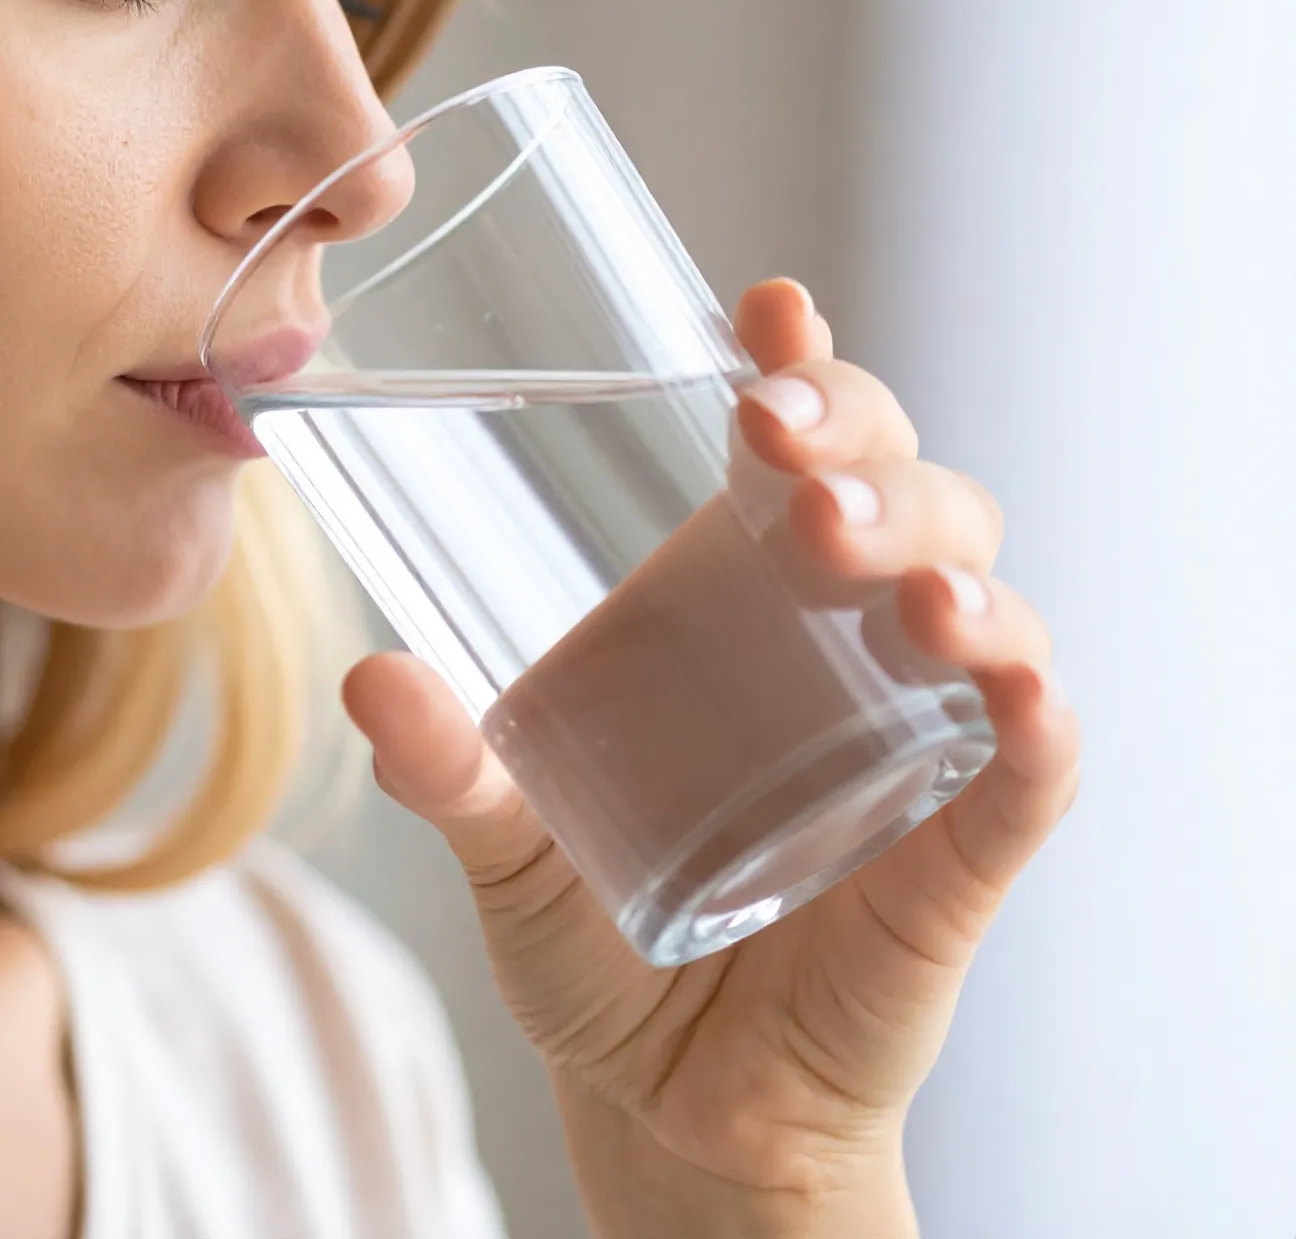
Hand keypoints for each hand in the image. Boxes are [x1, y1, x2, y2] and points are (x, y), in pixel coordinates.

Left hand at [340, 280, 1080, 1236]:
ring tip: (879, 574)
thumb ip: (448, 765)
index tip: (764, 306)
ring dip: (938, 557)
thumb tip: (372, 674)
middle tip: (779, 453)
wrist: (664, 1099)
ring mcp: (910, 731)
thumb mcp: (502, 841)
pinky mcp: (959, 848)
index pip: (794, 443)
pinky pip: (1030, 767)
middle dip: (859, 444)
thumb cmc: (591, 931)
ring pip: (978, 589)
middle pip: (898, 485)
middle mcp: (833, 636)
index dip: (800, 364)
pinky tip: (1009, 685)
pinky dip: (1034, 716)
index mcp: (727, 596)